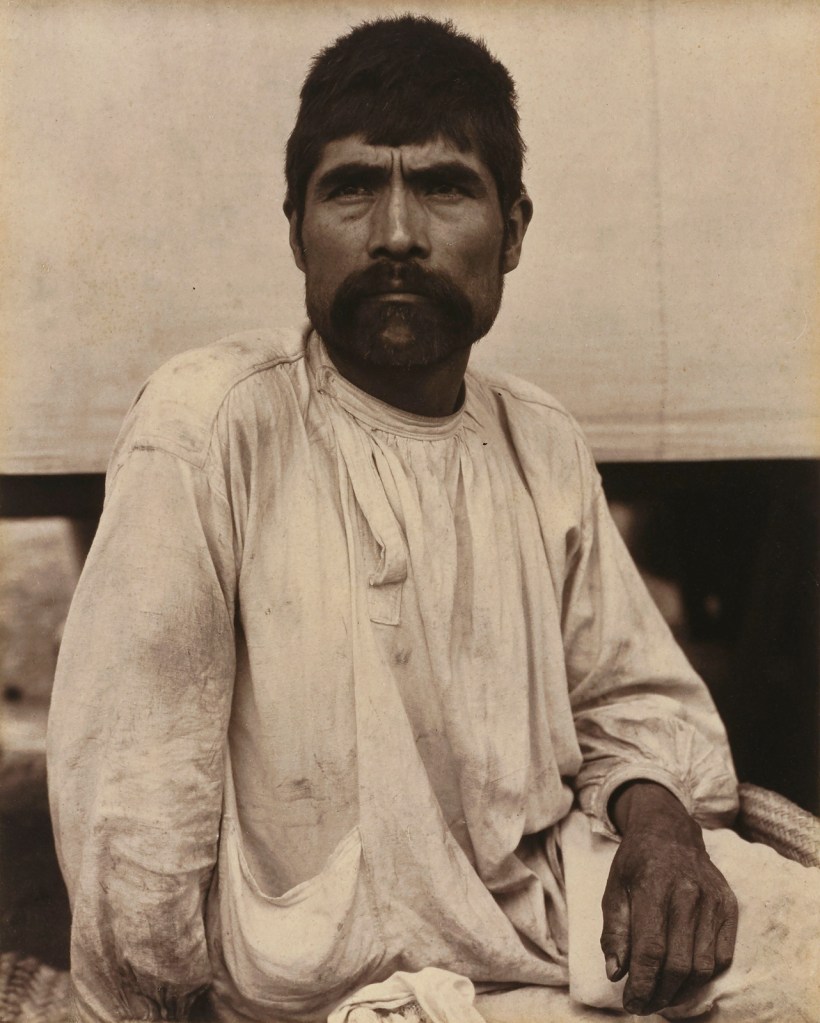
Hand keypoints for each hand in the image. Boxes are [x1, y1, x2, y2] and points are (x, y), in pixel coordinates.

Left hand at [600, 781, 737, 1015]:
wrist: (670, 831)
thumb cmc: (636, 863)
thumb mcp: (613, 889)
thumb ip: (613, 931)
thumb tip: (616, 973)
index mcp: (653, 886)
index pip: (650, 950)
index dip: (641, 984)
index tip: (630, 1004)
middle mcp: (688, 894)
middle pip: (678, 963)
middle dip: (659, 994)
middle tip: (643, 1005)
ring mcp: (713, 900)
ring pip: (703, 966)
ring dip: (681, 991)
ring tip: (662, 998)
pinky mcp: (729, 906)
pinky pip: (722, 956)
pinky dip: (704, 976)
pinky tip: (685, 980)